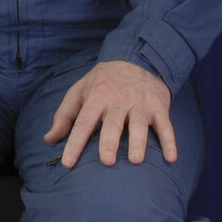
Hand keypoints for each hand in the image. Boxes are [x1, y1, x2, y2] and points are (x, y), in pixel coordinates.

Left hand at [44, 59, 173, 166]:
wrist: (138, 58)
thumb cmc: (104, 81)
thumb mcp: (80, 90)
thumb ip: (65, 115)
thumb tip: (49, 139)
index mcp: (97, 96)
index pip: (83, 122)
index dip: (74, 143)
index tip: (68, 163)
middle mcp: (118, 100)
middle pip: (112, 123)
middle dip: (109, 142)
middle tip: (106, 162)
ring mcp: (140, 103)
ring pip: (139, 124)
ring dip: (139, 142)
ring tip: (136, 161)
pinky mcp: (159, 107)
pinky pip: (166, 126)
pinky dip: (170, 142)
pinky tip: (171, 158)